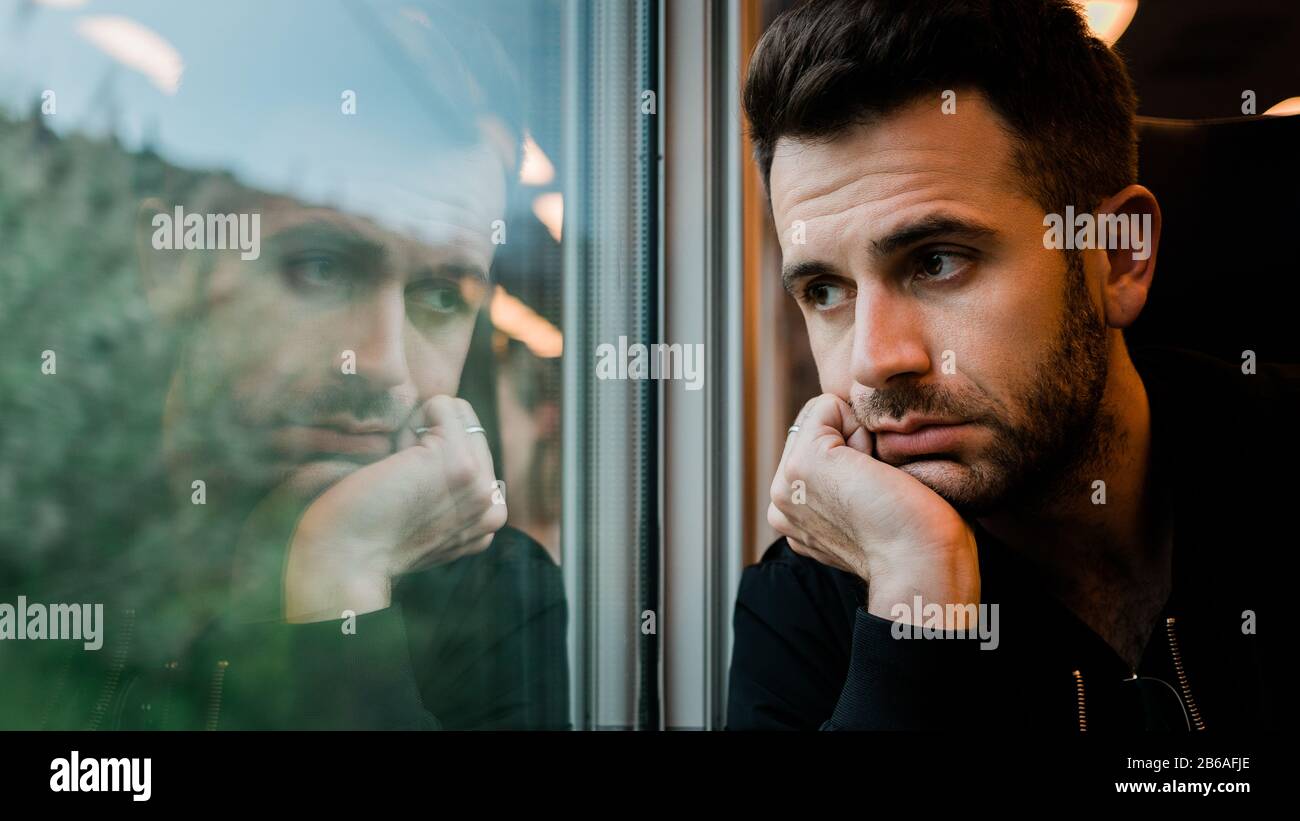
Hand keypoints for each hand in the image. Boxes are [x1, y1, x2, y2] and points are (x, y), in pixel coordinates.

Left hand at [282, 396, 506, 621]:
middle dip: (431, 439)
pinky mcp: (458, 462)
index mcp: (489, 520)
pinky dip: (410, 422)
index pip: (477, 451)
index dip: (435, 455)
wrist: (344, 560)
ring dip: (419, 432)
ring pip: (458, 413)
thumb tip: (442, 448)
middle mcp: (493, 505)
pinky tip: (394, 462)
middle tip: (400, 482)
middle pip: (470, 428)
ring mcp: (479, 484)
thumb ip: (450, 495)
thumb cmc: (366, 536)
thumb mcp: (425, 521)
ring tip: (398, 474)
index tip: (408, 491)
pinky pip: (442, 405)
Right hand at [768, 394, 979, 625]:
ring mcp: (785, 484)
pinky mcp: (802, 463)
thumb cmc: (919, 542)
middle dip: (854, 443)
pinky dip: (861, 426)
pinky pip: (828, 406)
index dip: (857, 454)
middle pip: (817, 430)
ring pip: (822, 418)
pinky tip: (876, 469)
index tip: (880, 494)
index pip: (817, 451)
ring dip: (858, 439)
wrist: (923, 567)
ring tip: (877, 484)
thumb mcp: (870, 507)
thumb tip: (860, 452)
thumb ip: (849, 483)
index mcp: (795, 517)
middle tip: (880, 489)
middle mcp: (782, 502)